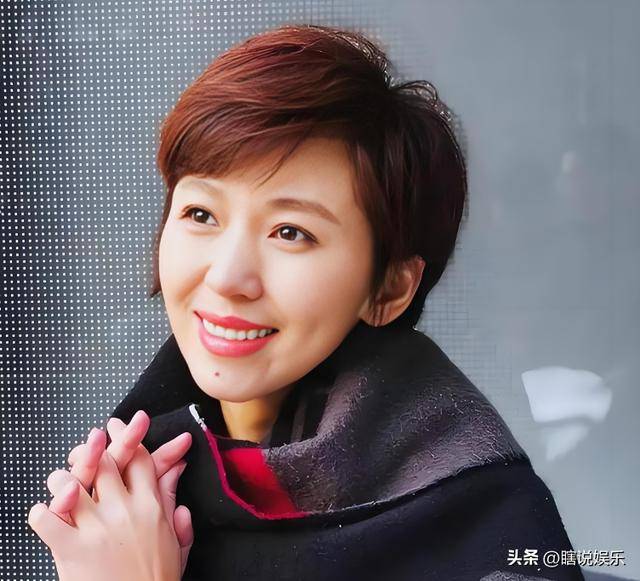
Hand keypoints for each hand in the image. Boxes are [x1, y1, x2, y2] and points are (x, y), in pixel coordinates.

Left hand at [29, 439, 182, 580]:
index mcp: (151, 506)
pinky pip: (45, 518)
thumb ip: (172, 500)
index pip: (138, 458)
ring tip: (62, 483)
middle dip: (91, 447)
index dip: (125, 437)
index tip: (115, 426)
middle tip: (85, 446)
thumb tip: (177, 470)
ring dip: (62, 479)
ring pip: (71, 482)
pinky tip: (45, 513)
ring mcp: (97, 529)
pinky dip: (40, 512)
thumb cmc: (155, 580)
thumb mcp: (175, 539)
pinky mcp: (71, 550)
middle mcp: (124, 511)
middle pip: (104, 461)